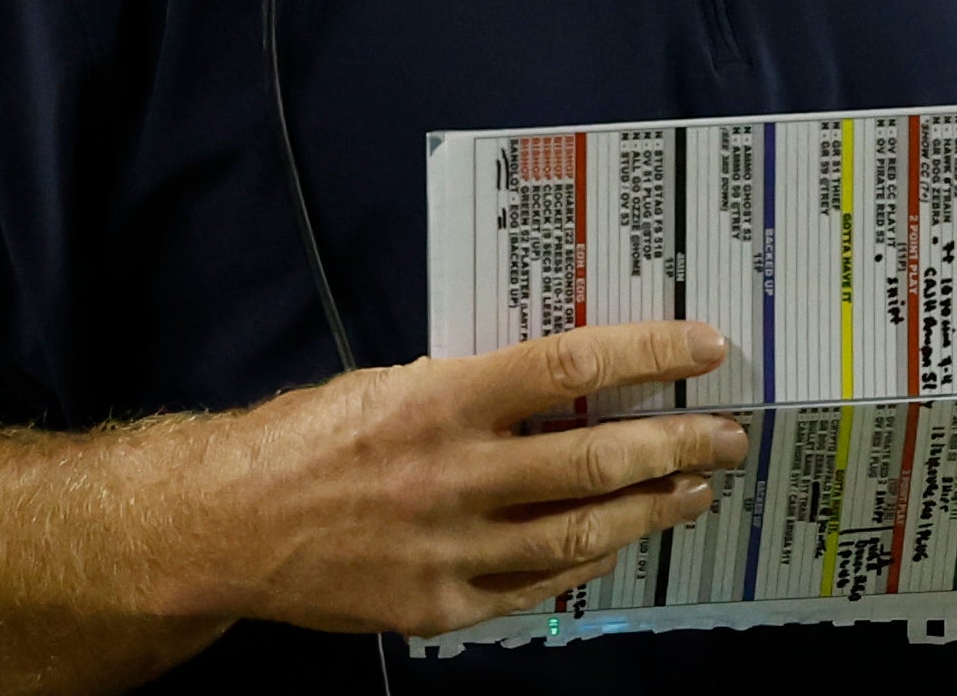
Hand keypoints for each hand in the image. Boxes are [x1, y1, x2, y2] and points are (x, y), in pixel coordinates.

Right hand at [188, 320, 746, 638]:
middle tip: (729, 435)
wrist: (226, 526)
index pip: (571, 366)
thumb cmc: (309, 437)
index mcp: (442, 399)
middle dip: (678, 445)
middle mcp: (453, 474)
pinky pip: (533, 588)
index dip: (650, 356)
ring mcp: (449, 549)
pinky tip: (616, 546)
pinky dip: (583, 567)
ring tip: (695, 491)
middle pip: (596, 459)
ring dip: (650, 511)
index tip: (706, 349)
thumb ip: (477, 386)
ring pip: (580, 534)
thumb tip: (569, 377)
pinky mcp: (437, 607)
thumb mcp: (393, 382)